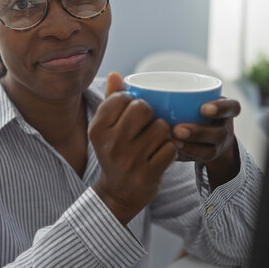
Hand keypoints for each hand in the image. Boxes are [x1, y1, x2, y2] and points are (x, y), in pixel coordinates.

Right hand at [89, 72, 176, 224]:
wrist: (118, 194)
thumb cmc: (115, 153)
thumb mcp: (106, 130)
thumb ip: (111, 101)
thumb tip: (115, 74)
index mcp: (97, 130)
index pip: (122, 98)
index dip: (132, 101)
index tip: (131, 113)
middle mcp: (111, 144)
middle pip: (143, 108)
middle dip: (151, 113)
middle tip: (147, 125)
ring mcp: (130, 161)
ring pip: (161, 127)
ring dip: (163, 132)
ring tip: (154, 141)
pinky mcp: (148, 174)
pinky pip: (171, 148)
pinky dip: (170, 149)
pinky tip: (161, 154)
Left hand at [172, 98, 241, 187]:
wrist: (209, 135)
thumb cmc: (196, 109)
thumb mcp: (198, 99)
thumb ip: (181, 95)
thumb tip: (142, 90)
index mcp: (226, 109)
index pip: (231, 107)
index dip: (220, 108)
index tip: (203, 109)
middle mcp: (225, 129)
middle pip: (218, 133)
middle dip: (197, 132)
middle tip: (177, 130)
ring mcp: (218, 146)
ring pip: (209, 151)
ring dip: (189, 148)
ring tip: (172, 143)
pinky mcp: (206, 158)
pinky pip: (197, 161)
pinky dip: (182, 156)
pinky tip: (169, 152)